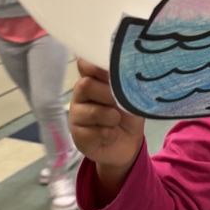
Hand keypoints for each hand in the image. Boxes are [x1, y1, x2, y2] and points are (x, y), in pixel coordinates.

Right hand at [69, 60, 144, 178]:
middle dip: (109, 94)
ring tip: (116, 121)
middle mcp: (81, 95)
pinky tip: (111, 135)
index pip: (85, 66)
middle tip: (119, 103)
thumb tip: (121, 69)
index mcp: (93, 81)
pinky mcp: (77, 135)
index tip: (109, 72)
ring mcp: (76, 115)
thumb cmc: (128, 115)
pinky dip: (109, 134)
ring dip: (111, 118)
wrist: (128, 144)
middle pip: (86, 85)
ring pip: (93, 112)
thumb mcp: (132, 97)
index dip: (95, 66)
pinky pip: (93, 133)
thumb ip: (124, 83)